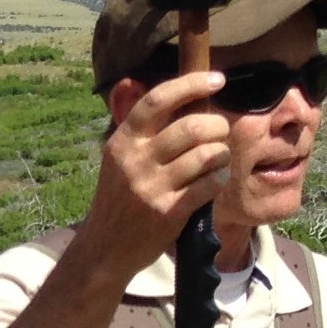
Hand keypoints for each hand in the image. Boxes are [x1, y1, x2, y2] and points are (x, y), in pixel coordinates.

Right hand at [76, 70, 232, 282]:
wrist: (104, 247)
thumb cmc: (119, 197)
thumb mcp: (118, 158)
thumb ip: (139, 128)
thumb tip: (163, 88)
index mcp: (123, 141)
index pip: (157, 100)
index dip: (191, 84)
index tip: (217, 80)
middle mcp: (135, 161)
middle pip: (192, 127)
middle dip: (217, 125)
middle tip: (219, 132)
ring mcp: (151, 187)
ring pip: (206, 155)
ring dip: (222, 154)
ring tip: (218, 159)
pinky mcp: (168, 212)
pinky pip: (209, 184)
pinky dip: (219, 178)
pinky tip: (215, 180)